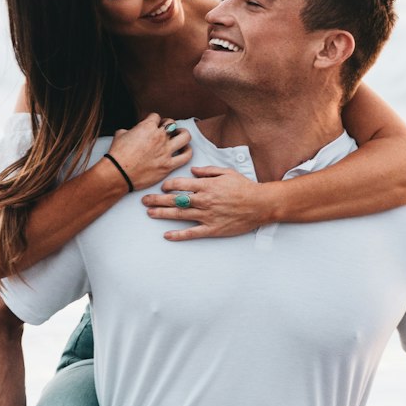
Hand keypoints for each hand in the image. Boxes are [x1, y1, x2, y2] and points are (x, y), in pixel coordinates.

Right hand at [108, 115, 191, 191]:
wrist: (118, 173)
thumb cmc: (117, 156)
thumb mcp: (120, 134)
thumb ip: (131, 130)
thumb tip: (133, 132)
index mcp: (147, 127)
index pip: (156, 117)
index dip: (154, 120)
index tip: (152, 125)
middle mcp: (159, 137)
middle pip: (172, 123)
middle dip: (168, 125)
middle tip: (166, 130)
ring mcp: (166, 151)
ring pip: (185, 136)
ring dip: (182, 134)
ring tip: (179, 136)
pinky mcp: (168, 165)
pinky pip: (186, 156)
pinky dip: (187, 151)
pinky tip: (184, 151)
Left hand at [141, 166, 269, 240]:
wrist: (260, 204)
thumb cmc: (244, 187)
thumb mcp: (226, 172)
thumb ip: (208, 171)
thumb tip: (193, 171)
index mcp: (206, 186)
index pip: (180, 184)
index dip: (168, 185)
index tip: (162, 186)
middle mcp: (204, 200)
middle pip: (175, 199)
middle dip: (157, 199)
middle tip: (144, 200)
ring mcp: (207, 216)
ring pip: (179, 215)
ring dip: (162, 214)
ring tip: (150, 213)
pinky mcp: (212, 229)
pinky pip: (191, 233)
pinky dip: (178, 235)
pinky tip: (167, 235)